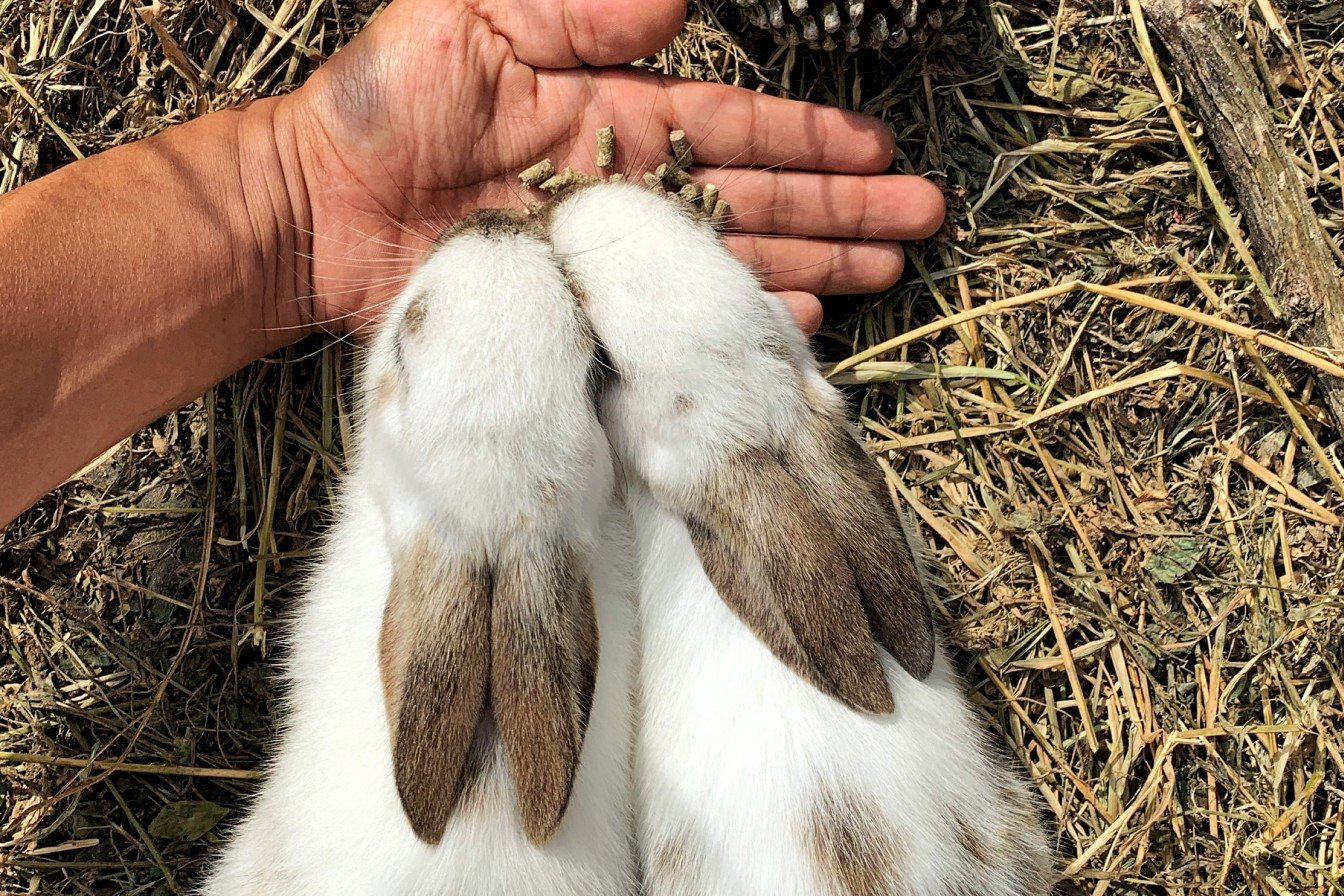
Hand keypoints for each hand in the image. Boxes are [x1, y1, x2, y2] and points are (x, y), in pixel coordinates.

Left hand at [278, 0, 945, 334]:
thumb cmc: (381, 106)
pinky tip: (798, 326)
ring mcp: (608, 261)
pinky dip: (735, 323)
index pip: (739, 129)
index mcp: (616, 119)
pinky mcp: (581, 316)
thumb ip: (571, 4)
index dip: (814, 142)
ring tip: (889, 271)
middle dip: (844, 208)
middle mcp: (629, 192)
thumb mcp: (471, 17)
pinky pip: (671, 325)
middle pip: (760, 200)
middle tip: (922, 221)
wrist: (316, 209)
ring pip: (734, 263)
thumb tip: (676, 2)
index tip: (881, 154)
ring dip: (815, 266)